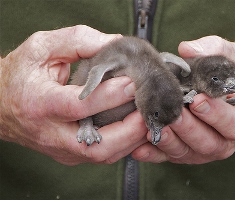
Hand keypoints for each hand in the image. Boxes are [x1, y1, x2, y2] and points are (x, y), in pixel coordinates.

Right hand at [0, 25, 147, 164]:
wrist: (2, 105)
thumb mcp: (42, 47)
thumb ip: (78, 41)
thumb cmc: (22, 74)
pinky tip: (134, 127)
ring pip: (103, 156)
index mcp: (40, 103)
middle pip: (97, 146)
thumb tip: (114, 42)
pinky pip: (102, 155)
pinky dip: (123, 143)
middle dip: (130, 131)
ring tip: (147, 119)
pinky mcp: (70, 154)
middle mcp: (51, 133)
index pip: (79, 106)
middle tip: (149, 111)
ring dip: (131, 140)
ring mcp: (62, 148)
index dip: (109, 97)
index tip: (133, 84)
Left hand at [132, 36, 234, 163]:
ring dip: (170, 142)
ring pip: (186, 152)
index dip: (216, 114)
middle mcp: (223, 141)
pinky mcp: (182, 152)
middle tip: (173, 114)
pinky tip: (138, 148)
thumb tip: (187, 49)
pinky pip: (167, 156)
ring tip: (154, 127)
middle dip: (189, 128)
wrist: (217, 91)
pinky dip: (153, 154)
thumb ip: (214, 50)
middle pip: (207, 142)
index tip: (198, 100)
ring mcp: (201, 150)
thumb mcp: (228, 56)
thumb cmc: (225, 74)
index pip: (233, 123)